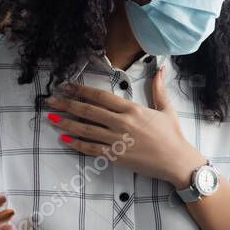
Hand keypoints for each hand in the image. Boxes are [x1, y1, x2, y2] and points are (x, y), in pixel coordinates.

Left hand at [45, 66, 204, 188]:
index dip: (82, 90)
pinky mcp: (116, 157)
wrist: (177, 161)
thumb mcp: (166, 109)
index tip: (68, 86)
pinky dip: (77, 144)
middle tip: (51, 100)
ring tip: (51, 117)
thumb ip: (158, 88)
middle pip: (89, 111)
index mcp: (133, 109)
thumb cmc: (173, 135)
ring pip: (86, 130)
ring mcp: (118, 141)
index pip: (101, 97)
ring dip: (67, 123)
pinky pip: (92, 149)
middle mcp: (122, 123)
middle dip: (67, 104)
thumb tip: (161, 68)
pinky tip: (64, 139)